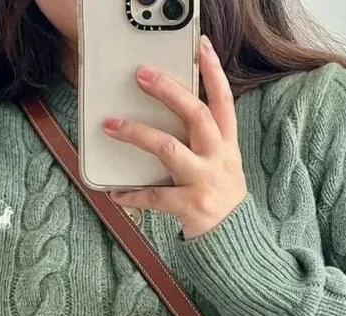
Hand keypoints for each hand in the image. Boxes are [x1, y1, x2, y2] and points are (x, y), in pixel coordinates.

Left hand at [101, 34, 247, 239]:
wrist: (233, 239)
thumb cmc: (219, 196)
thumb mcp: (222, 163)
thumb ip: (205, 140)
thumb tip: (171, 112)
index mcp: (226, 144)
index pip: (223, 101)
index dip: (214, 72)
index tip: (200, 46)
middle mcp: (218, 158)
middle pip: (195, 115)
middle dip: (168, 92)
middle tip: (141, 76)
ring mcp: (204, 182)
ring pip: (169, 149)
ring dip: (137, 134)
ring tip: (112, 125)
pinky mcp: (190, 206)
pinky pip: (155, 197)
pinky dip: (133, 195)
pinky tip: (116, 193)